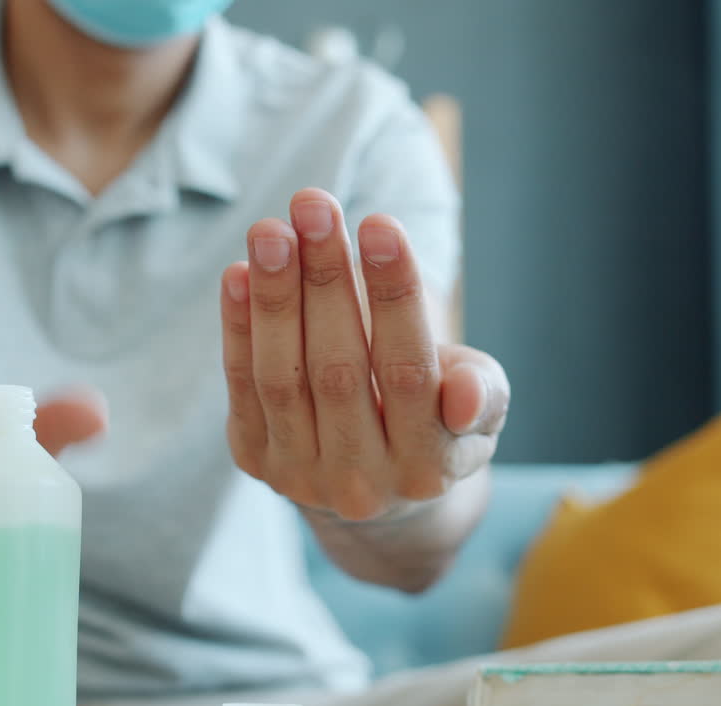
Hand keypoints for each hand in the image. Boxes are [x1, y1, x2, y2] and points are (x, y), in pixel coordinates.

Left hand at [221, 189, 508, 521]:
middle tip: (314, 205)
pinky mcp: (255, 459)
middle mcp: (361, 481)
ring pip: (282, 377)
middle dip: (325, 279)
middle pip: (337, 369)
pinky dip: (238, 327)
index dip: (394, 295)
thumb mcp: (480, 411)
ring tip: (271, 230)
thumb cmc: (437, 419)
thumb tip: (464, 396)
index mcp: (427, 466)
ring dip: (273, 297)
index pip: (409, 370)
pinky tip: (239, 272)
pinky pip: (241, 386)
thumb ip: (482, 395)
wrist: (378, 485)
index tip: (379, 223)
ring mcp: (301, 475)